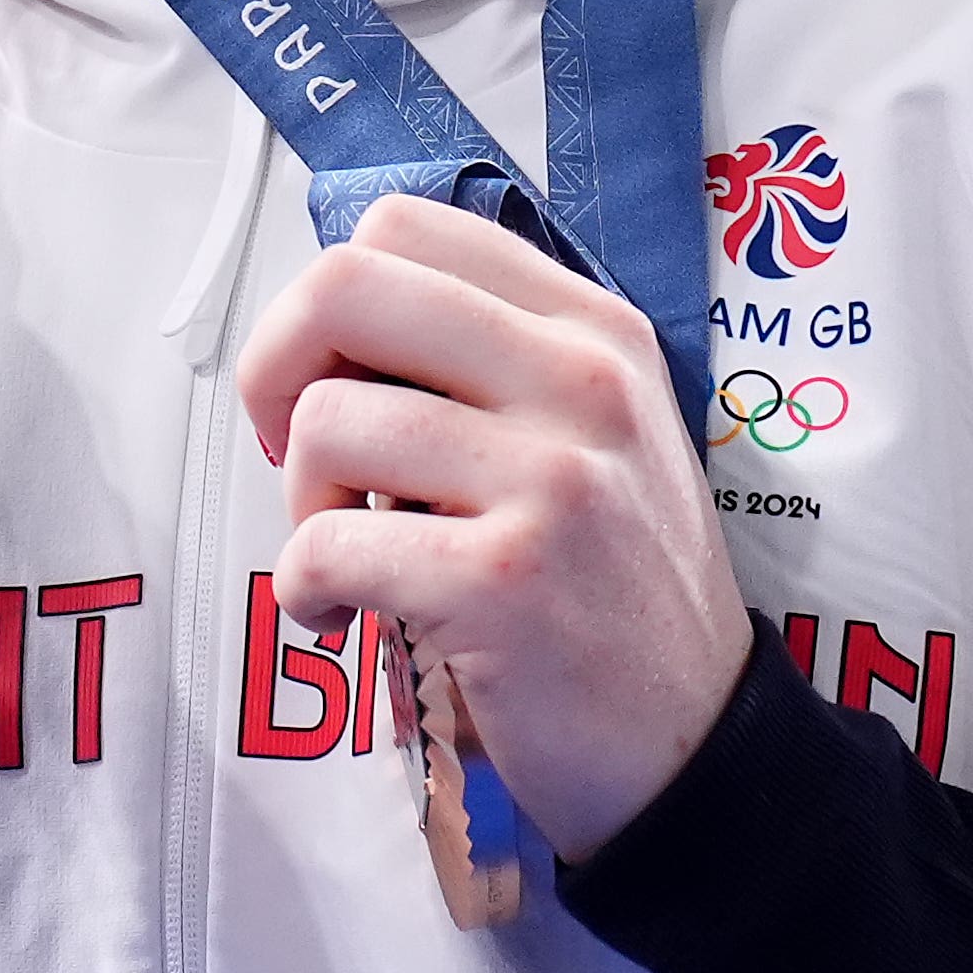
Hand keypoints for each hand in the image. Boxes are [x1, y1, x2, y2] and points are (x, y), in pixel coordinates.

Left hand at [234, 192, 751, 861]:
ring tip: (344, 556)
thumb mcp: (589, 432)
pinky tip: (337, 617)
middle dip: (275, 368)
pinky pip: (326, 547)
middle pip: (342, 287)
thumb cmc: (609, 583)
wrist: (697, 745)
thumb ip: (484, 358)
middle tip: (292, 448)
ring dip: (299, 503)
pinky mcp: (504, 582)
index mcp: (593, 328)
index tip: (330, 380)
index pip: (404, 227)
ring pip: (325, 422)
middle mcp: (583, 382)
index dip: (328, 303)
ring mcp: (552, 480)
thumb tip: (326, 321)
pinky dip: (301, 588)